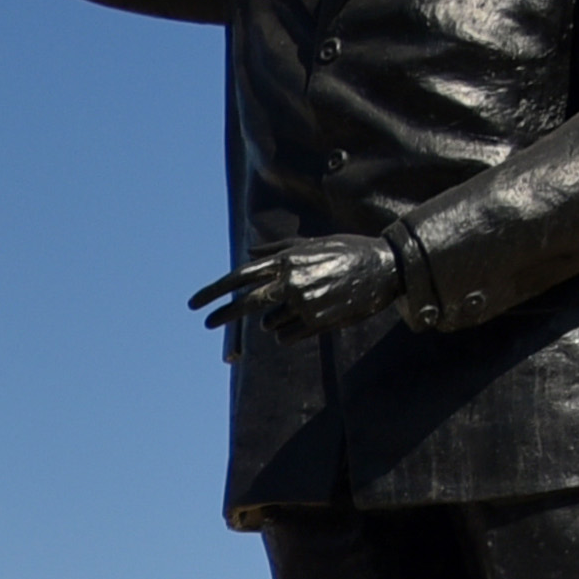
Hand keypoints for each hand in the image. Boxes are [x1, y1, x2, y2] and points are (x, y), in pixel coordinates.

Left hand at [187, 235, 404, 341]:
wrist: (384, 268)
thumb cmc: (348, 251)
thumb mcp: (313, 243)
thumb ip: (278, 251)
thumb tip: (249, 254)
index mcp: (286, 260)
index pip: (239, 277)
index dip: (214, 291)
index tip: (194, 304)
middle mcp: (290, 281)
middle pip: (244, 304)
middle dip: (222, 315)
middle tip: (207, 323)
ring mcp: (302, 303)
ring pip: (269, 322)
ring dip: (276, 317)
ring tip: (306, 303)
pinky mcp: (316, 322)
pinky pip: (285, 335)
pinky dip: (289, 330)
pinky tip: (309, 317)